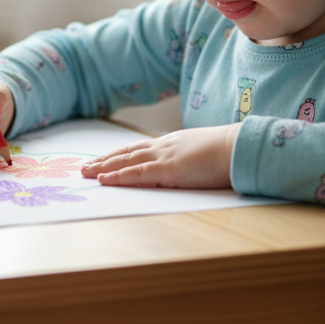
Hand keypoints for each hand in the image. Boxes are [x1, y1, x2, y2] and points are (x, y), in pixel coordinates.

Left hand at [80, 124, 240, 188]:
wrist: (239, 147)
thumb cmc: (228, 152)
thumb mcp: (203, 153)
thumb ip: (189, 159)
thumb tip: (186, 166)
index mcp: (172, 143)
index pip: (138, 148)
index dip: (119, 154)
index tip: (104, 159)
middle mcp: (163, 147)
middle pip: (126, 152)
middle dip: (104, 160)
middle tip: (85, 167)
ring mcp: (164, 157)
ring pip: (126, 162)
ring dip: (104, 168)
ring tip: (86, 173)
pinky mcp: (168, 170)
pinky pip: (137, 174)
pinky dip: (119, 177)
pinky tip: (104, 180)